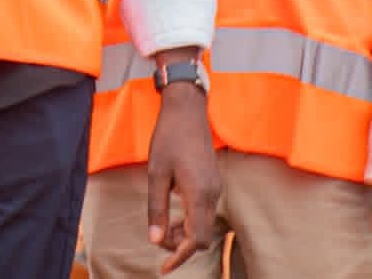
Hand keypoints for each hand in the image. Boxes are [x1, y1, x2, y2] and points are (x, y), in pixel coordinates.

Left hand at [144, 80, 219, 273]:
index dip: (180, 257)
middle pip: (202, 236)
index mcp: (199, 193)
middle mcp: (213, 193)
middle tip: (157, 238)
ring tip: (162, 227)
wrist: (186, 109)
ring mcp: (215, 187)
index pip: (197, 239)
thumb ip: (156, 209)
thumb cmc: (168, 138)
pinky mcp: (213, 182)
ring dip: (184, 232)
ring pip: (203, 224)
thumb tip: (155, 241)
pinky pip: (204, 211)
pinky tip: (173, 214)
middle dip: (180, 245)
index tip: (163, 268)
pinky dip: (189, 220)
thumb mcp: (156, 174)